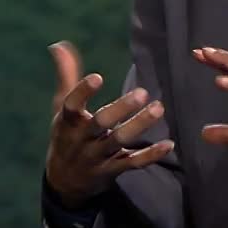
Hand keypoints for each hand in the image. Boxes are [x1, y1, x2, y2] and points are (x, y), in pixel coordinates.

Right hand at [45, 41, 174, 207]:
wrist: (65, 182)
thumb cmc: (67, 135)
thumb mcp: (61, 108)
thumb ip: (66, 76)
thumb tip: (59, 45)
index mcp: (67, 122)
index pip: (71, 106)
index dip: (82, 92)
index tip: (97, 77)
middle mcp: (81, 139)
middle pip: (100, 124)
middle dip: (119, 110)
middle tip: (142, 93)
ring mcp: (97, 156)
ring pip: (119, 142)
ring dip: (139, 126)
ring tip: (159, 109)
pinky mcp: (112, 170)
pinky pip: (132, 163)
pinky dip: (150, 155)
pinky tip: (169, 144)